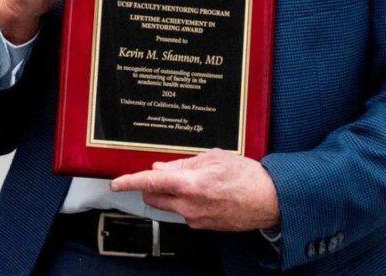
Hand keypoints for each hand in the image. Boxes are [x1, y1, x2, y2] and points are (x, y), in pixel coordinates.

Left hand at [110, 149, 279, 231]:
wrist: (270, 200)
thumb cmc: (247, 177)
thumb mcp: (214, 158)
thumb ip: (184, 164)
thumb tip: (161, 169)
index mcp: (191, 185)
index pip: (150, 184)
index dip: (129, 182)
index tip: (116, 183)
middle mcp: (190, 206)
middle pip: (153, 198)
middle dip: (149, 187)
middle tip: (163, 174)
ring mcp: (196, 219)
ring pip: (168, 206)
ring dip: (169, 194)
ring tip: (193, 181)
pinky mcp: (203, 226)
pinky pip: (184, 212)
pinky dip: (185, 202)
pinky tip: (203, 192)